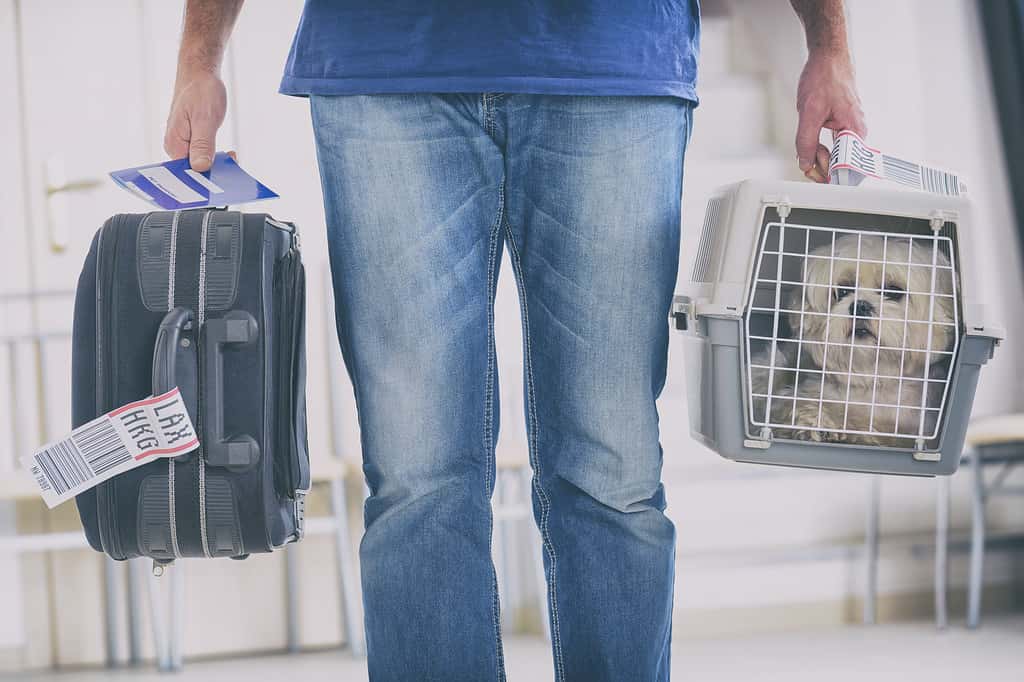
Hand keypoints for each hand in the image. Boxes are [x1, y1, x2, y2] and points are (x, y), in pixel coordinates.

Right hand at [164, 70, 227, 171]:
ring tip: (232, 159)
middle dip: (213, 173)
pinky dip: (217, 157)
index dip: (202, 180)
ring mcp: (184, 144)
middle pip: (193, 171)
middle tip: (232, 166)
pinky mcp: (193, 141)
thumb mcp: (204, 119)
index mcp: (174, 143)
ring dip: (217, 165)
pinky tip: (229, 156)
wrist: (200, 75)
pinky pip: (204, 155)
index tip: (220, 181)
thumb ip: (202, 144)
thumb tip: (200, 167)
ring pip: (200, 164)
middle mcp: (176, 146)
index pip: (185, 173)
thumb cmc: (200, 92)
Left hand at [795, 50, 865, 182]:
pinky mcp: (843, 126)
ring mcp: (850, 129)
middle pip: (841, 165)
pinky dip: (819, 147)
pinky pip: (833, 146)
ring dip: (818, 155)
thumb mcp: (809, 113)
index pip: (847, 168)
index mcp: (855, 131)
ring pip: (835, 156)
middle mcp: (857, 132)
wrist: (828, 57)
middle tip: (807, 157)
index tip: (812, 171)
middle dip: (820, 165)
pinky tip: (812, 140)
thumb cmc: (824, 77)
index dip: (827, 173)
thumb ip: (806, 142)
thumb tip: (805, 164)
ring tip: (809, 146)